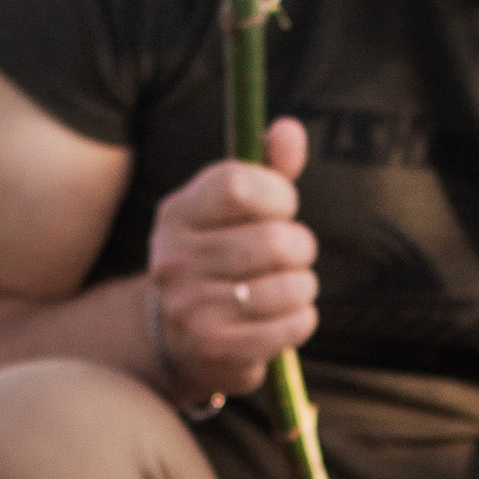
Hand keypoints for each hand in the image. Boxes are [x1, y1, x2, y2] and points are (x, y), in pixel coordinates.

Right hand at [145, 116, 317, 405]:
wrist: (181, 338)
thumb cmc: (222, 260)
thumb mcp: (235, 211)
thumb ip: (267, 168)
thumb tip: (290, 130)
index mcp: (177, 213)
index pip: (239, 186)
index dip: (279, 195)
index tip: (283, 208)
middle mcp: (173, 259)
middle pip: (274, 240)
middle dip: (300, 246)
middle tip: (293, 255)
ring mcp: (190, 307)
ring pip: (288, 285)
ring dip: (304, 287)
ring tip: (288, 289)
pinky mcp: (216, 349)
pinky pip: (291, 326)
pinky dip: (302, 320)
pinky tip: (287, 318)